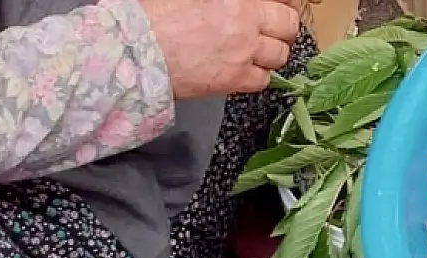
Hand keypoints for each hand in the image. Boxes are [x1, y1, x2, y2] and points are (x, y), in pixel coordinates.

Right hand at [140, 0, 302, 97]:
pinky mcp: (235, 79)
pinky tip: (245, 70)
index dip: (281, 6)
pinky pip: (263, 81)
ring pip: (280, 56)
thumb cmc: (156, 15)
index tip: (279, 9)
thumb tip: (236, 7)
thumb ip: (224, 2)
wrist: (138, 49)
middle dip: (283, 28)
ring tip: (257, 53)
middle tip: (274, 31)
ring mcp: (244, 52)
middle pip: (287, 26)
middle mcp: (246, 21)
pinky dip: (258, 76)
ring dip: (271, 54)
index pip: (280, 3)